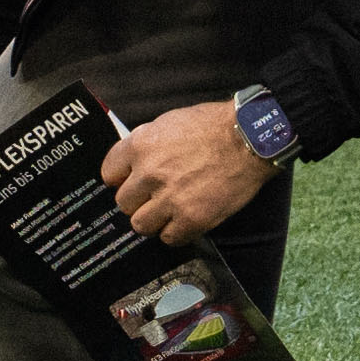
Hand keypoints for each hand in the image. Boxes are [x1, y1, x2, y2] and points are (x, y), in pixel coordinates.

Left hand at [103, 98, 274, 238]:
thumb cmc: (213, 125)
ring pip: (140, 225)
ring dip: (154, 220)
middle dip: (139, 200)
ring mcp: (170, 198)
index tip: (132, 182)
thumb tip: (131, 163)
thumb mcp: (170, 122)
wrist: (250, 138)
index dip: (121, 179)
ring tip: (170, 212)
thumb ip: (146, 144)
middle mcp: (149, 173)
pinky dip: (176, 232)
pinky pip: (169, 238)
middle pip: (124, 203)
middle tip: (156, 197)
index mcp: (141, 145)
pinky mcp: (192, 218)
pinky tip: (186, 220)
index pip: (109, 174)